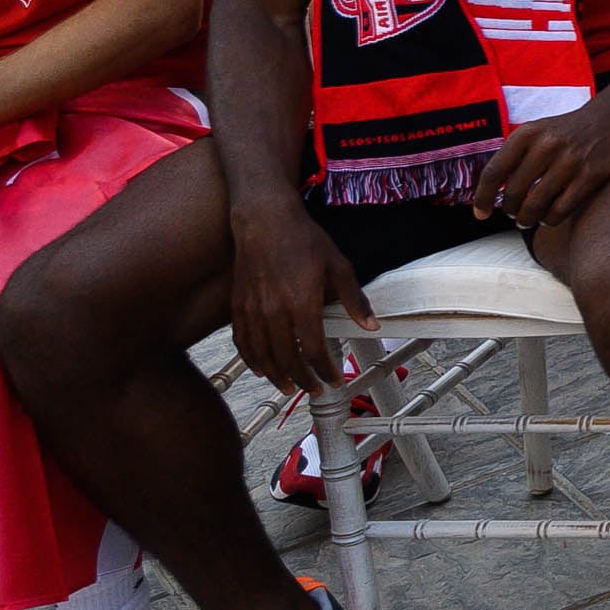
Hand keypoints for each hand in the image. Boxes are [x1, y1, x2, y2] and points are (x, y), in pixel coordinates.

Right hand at [230, 199, 374, 400]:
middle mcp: (274, 311)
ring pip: (262, 355)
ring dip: (276, 376)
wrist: (264, 220)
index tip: (334, 380)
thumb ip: (354, 299)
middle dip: (302, 379)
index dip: (324, 370)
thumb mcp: (338, 266)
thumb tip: (371, 325)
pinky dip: (251, 360)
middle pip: (287, 358)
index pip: (313, 350)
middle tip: (314, 389)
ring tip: (289, 387)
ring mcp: (252, 309)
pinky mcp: (238, 305)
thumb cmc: (303, 240)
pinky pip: (242, 341)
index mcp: (302, 303)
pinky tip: (261, 368)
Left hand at [470, 99, 609, 230]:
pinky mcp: (590, 175)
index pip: (494, 172)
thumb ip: (515, 156)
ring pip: (536, 204)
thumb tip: (493, 192)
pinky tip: (548, 218)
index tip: (481, 213)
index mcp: (527, 134)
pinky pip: (561, 209)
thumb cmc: (567, 131)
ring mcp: (569, 161)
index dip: (483, 197)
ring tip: (528, 220)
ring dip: (527, 219)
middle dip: (510, 210)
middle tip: (513, 215)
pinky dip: (550, 219)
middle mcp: (545, 146)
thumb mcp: (537, 132)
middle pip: (514, 192)